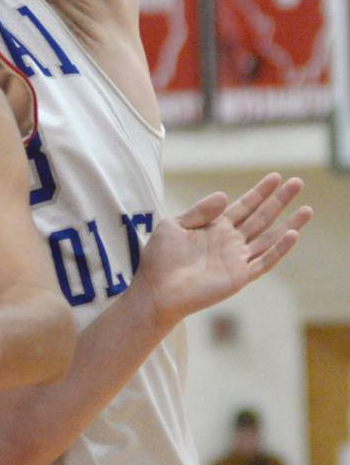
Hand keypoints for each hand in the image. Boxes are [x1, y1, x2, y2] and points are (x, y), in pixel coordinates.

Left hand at [137, 173, 310, 332]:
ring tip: (307, 209)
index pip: (244, 205)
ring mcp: (237, 258)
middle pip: (261, 217)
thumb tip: (224, 195)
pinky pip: (263, 261)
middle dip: (279, 200)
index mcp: (215, 226)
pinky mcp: (239, 276)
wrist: (157, 288)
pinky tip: (291, 235)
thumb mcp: (174, 225)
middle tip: (298, 183)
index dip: (260, 191)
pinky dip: (278, 249)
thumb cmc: (161, 257)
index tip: (276, 176)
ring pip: (269, 238)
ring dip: (289, 224)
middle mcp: (230, 240)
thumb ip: (200, 211)